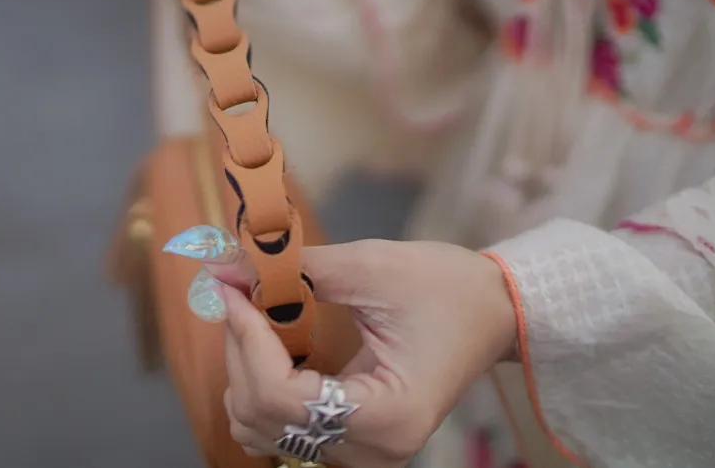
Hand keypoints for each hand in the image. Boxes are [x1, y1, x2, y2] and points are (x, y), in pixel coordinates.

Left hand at [164, 228, 517, 466]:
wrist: (492, 311)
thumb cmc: (447, 286)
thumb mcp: (372, 268)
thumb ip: (295, 270)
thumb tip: (222, 265)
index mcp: (388, 417)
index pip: (280, 396)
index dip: (244, 337)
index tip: (230, 285)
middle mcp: (371, 451)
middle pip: (261, 414)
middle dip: (240, 346)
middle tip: (238, 287)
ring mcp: (359, 453)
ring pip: (258, 426)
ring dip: (245, 366)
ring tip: (259, 314)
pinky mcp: (350, 442)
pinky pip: (278, 426)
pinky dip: (261, 384)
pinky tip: (275, 343)